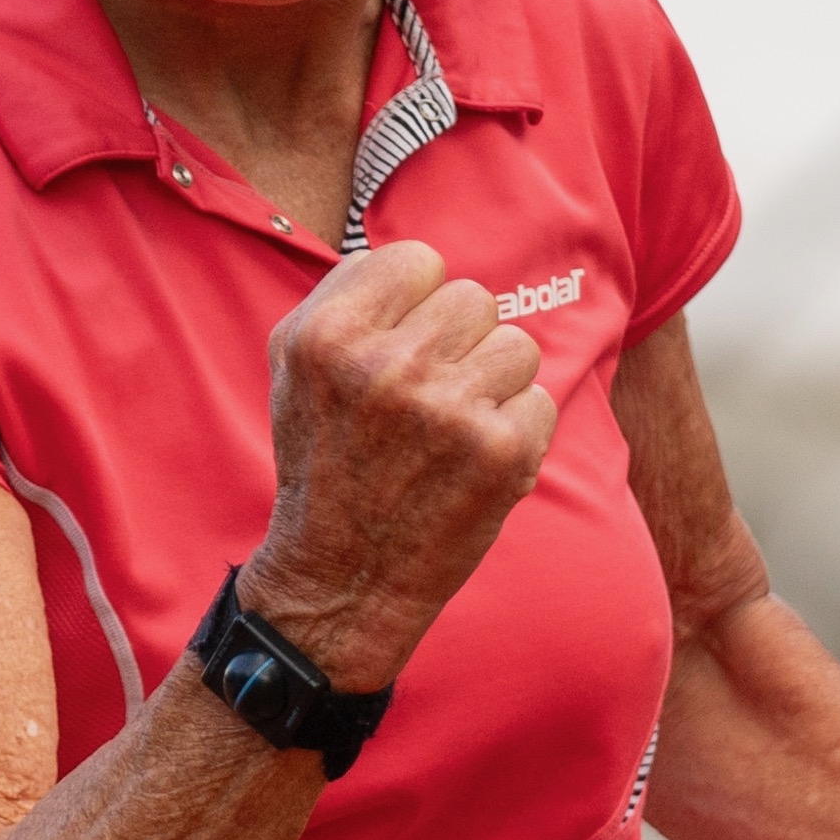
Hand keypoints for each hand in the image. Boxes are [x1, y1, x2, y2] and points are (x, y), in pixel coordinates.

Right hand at [237, 240, 554, 687]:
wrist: (343, 579)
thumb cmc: (325, 462)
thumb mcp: (297, 367)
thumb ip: (350, 297)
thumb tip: (425, 260)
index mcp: (328, 337)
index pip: (420, 260)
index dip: (419, 304)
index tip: (402, 349)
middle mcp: (386, 366)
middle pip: (474, 299)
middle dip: (460, 344)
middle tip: (427, 401)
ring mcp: (447, 410)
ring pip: (517, 345)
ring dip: (495, 384)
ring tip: (452, 431)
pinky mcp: (500, 451)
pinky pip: (542, 399)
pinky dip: (519, 432)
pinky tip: (475, 464)